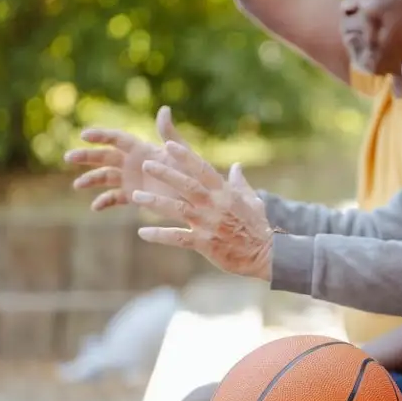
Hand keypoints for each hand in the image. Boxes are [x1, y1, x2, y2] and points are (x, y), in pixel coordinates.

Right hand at [65, 105, 189, 211]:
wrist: (195, 197)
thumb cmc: (190, 171)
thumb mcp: (178, 152)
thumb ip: (168, 132)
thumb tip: (164, 109)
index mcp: (141, 149)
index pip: (116, 139)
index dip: (100, 136)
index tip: (84, 135)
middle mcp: (132, 162)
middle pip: (104, 156)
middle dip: (86, 156)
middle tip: (69, 157)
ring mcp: (130, 179)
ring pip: (105, 177)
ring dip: (90, 179)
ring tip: (77, 185)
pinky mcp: (132, 196)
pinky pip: (114, 198)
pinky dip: (104, 201)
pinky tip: (96, 207)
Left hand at [133, 143, 273, 280]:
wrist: (265, 255)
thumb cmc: (258, 227)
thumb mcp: (252, 200)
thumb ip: (240, 182)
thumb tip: (236, 166)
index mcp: (225, 193)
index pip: (203, 170)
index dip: (185, 157)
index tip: (169, 145)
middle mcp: (215, 206)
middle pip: (187, 185)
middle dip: (166, 174)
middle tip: (147, 163)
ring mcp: (208, 224)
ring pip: (178, 210)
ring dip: (155, 203)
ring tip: (135, 196)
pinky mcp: (204, 244)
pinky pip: (178, 238)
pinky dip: (160, 235)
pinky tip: (142, 232)